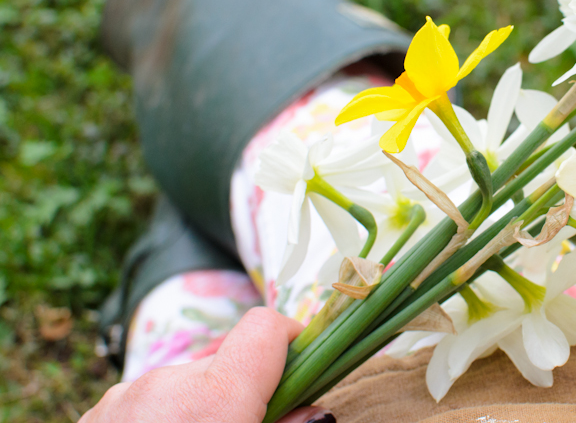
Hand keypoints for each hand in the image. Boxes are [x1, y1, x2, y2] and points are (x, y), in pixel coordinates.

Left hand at [80, 307, 333, 422]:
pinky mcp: (93, 414)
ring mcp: (122, 398)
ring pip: (180, 383)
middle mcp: (166, 384)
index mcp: (215, 398)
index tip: (302, 360)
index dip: (290, 337)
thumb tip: (315, 411)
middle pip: (222, 362)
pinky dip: (157, 418)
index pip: (266, 327)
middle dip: (238, 389)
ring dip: (194, 407)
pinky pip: (142, 401)